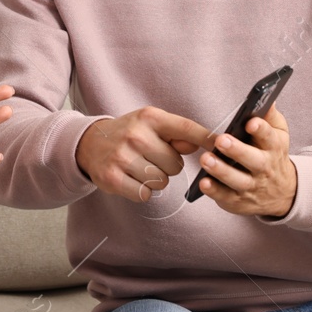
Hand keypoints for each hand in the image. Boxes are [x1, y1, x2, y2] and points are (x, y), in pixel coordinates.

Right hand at [74, 106, 214, 202]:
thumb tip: (205, 143)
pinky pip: (145, 194)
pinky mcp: (112, 178)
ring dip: (155, 179)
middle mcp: (136, 135)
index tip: (221, 145)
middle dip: (167, 165)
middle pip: (175, 164)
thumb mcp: (151, 124)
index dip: (206, 139)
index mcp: (149, 118)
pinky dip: (141, 190)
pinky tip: (131, 178)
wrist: (89, 143)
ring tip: (140, 167)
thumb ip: (178, 133)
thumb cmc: (129, 133)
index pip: (186, 128)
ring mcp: (123, 157)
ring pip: (161, 182)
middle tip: (151, 158)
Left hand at [193, 103, 296, 217]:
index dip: (261, 130)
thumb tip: (266, 99)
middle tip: (221, 140)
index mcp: (274, 148)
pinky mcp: (239, 201)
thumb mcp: (279, 134)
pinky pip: (226, 197)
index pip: (270, 138)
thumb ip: (271, 116)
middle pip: (253, 161)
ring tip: (206, 159)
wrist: (283, 192)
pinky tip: (203, 182)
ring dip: (221, 171)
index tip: (250, 123)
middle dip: (237, 151)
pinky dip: (214, 191)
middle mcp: (264, 169)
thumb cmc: (273, 155)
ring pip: (238, 181)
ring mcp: (252, 186)